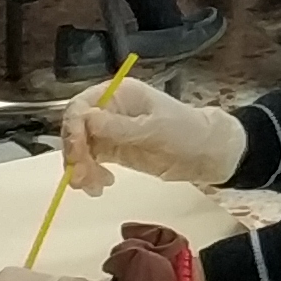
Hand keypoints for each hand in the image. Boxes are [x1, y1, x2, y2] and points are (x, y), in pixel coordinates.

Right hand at [52, 75, 247, 193]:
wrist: (206, 153)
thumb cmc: (185, 132)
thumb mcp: (153, 130)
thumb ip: (118, 127)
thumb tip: (85, 119)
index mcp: (119, 93)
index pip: (82, 105)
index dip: (73, 129)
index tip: (77, 154)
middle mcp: (110, 109)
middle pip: (76, 128)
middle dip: (75, 153)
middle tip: (82, 177)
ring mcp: (110, 130)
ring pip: (81, 147)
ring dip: (80, 168)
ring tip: (94, 187)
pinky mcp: (115, 150)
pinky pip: (92, 160)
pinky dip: (90, 174)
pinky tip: (100, 186)